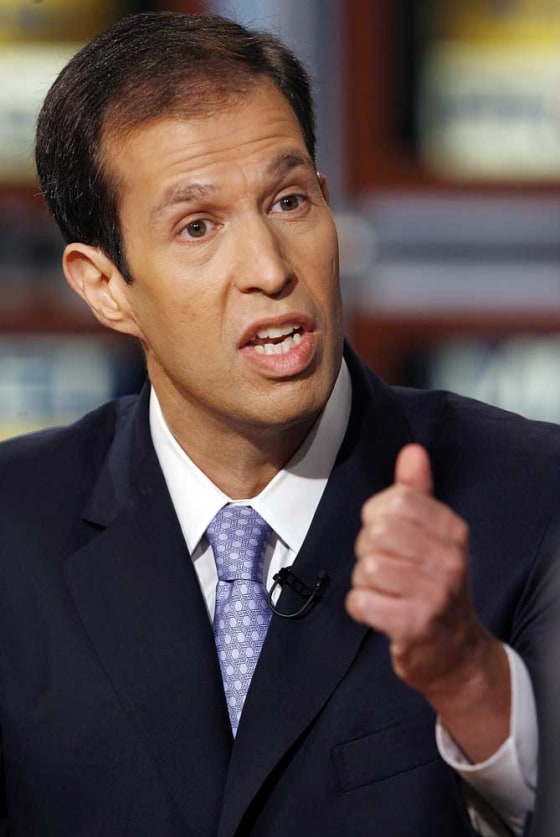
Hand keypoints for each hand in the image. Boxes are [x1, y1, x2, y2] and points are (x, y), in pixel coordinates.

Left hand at [345, 444, 509, 760]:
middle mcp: (449, 558)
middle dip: (368, 550)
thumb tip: (412, 451)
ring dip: (365, 582)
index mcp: (452, 530)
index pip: (395, 499)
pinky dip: (361, 607)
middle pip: (376, 532)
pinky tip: (380, 611)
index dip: (378, 516)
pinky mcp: (414, 625)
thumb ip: (418, 492)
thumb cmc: (435, 584)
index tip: (390, 536)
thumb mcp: (434, 535)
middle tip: (386, 568)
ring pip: (366, 567)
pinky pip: (361, 600)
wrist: (456, 652)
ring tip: (386, 592)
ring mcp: (434, 593)